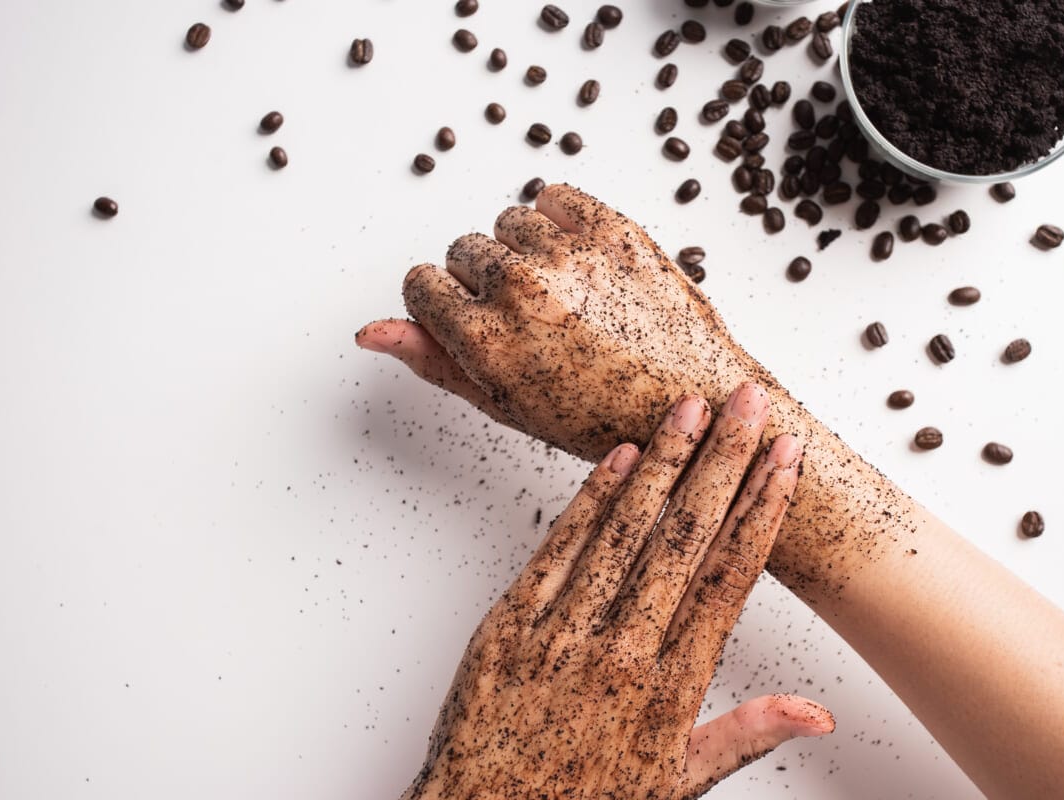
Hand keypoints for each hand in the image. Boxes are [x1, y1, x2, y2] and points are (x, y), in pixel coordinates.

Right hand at [357, 184, 771, 460]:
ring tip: (558, 289)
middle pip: (462, 248)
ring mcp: (570, 255)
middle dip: (483, 277)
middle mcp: (520, 290)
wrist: (692, 403)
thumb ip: (433, 361)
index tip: (468, 314)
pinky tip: (576, 255)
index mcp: (486, 340)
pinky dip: (559, 216)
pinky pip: (555, 194)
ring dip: (522, 247)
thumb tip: (370, 331)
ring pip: (507, 220)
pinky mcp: (615, 230)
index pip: (420, 281)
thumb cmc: (600, 418)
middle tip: (527, 314)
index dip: (443, 301)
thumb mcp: (506, 405)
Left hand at [404, 384, 832, 799]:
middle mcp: (620, 652)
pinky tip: (621, 456)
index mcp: (669, 689)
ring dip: (664, 462)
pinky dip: (590, 499)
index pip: (728, 578)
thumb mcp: (676, 784)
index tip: (785, 463)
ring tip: (693, 407)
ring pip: (624, 530)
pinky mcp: (507, 624)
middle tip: (750, 404)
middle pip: (685, 537)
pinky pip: (557, 548)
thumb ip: (745, 733)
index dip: (762, 512)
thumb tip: (816, 712)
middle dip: (724, 462)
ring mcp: (560, 633)